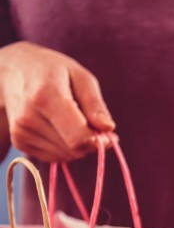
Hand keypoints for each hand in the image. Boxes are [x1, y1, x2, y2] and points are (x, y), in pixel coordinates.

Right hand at [0, 41, 115, 161]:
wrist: (12, 70)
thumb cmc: (53, 71)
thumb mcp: (80, 76)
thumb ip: (95, 104)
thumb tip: (108, 128)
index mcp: (46, 96)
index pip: (78, 137)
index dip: (99, 141)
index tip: (108, 134)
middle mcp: (29, 117)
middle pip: (74, 149)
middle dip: (90, 141)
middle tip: (89, 122)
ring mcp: (21, 131)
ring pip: (66, 155)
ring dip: (77, 145)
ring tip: (70, 120)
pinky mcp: (19, 141)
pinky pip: (54, 157)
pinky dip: (64, 147)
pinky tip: (58, 127)